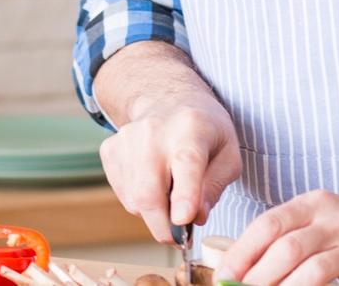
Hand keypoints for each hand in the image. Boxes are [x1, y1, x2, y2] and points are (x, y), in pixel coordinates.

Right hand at [98, 99, 241, 244]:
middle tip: (179, 238)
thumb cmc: (204, 130)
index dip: (185, 195)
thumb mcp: (229, 154)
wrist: (167, 99)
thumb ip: (216, 186)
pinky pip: (124, 194)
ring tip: (171, 194)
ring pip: (135, 199)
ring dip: (155, 213)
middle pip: (150, 191)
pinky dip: (140, 202)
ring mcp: (126, 139)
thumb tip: (195, 217)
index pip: (186, 163)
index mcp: (191, 128)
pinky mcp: (110, 150)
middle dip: (164, 226)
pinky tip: (154, 183)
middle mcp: (154, 130)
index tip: (183, 220)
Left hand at [220, 192, 338, 285]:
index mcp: (316, 202)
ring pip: (312, 271)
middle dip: (257, 277)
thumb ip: (285, 236)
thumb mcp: (317, 220)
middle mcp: (338, 219)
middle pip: (287, 249)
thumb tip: (239, 269)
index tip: (224, 275)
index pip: (269, 224)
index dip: (242, 252)